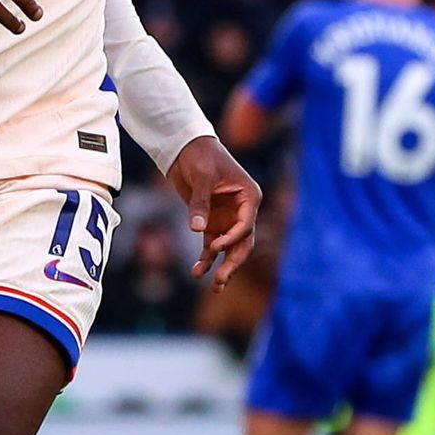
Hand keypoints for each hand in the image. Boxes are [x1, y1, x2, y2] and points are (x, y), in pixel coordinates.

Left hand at [165, 135, 260, 289]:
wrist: (185, 148)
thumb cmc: (200, 155)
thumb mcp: (202, 175)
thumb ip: (200, 202)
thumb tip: (197, 229)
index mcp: (249, 197)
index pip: (246, 224)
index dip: (232, 238)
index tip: (214, 246)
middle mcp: (242, 211)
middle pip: (242, 243)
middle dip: (233, 262)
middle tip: (221, 280)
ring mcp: (227, 219)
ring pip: (229, 249)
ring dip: (222, 267)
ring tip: (215, 286)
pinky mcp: (211, 223)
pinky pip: (210, 246)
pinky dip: (206, 260)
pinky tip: (197, 273)